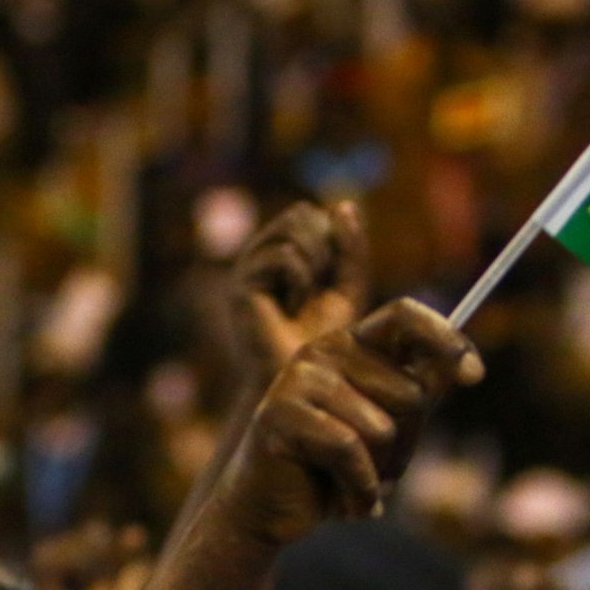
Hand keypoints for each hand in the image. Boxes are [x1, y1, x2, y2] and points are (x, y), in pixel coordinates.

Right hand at [209, 298, 480, 547]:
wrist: (267, 511)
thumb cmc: (332, 471)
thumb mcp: (386, 430)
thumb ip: (417, 395)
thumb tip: (462, 367)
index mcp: (351, 346)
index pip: (405, 317)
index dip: (446, 341)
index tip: (474, 376)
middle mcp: (323, 352)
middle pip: (410, 391)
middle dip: (408, 444)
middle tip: (379, 469)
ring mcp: (298, 380)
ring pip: (382, 428)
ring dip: (380, 473)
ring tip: (354, 486)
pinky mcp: (280, 415)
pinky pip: (349, 450)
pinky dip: (358, 488)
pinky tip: (343, 503)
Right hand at [232, 200, 370, 378]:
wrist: (300, 384)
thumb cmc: (323, 341)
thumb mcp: (347, 288)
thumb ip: (349, 249)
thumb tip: (343, 205)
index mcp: (279, 253)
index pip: (309, 215)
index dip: (330, 241)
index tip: (330, 282)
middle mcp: (258, 256)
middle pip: (300, 215)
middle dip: (323, 248)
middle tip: (319, 290)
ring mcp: (246, 269)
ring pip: (292, 230)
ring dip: (314, 266)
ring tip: (304, 302)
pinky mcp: (240, 286)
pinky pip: (285, 257)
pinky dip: (301, 282)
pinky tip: (292, 310)